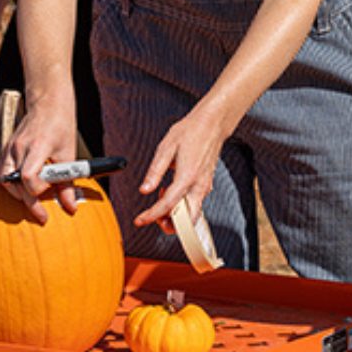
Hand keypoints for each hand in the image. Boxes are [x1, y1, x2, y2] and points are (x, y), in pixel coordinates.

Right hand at [0, 96, 77, 224]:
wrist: (48, 102)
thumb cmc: (61, 124)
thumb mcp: (69, 153)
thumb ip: (67, 182)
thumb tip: (70, 208)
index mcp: (37, 146)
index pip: (28, 176)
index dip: (38, 190)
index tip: (50, 192)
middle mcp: (18, 146)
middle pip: (15, 183)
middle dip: (28, 202)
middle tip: (42, 216)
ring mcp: (10, 147)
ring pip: (5, 180)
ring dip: (18, 193)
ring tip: (34, 199)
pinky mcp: (6, 148)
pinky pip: (3, 172)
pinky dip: (12, 184)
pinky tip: (25, 187)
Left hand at [133, 105, 228, 227]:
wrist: (211, 125)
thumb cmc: (190, 132)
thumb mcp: (166, 148)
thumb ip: (155, 171)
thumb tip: (144, 190)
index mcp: (187, 176)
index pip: (169, 204)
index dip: (152, 215)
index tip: (140, 220)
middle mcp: (199, 185)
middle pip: (187, 219)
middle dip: (170, 225)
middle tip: (153, 219)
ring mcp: (205, 186)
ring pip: (193, 214)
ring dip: (176, 216)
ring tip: (160, 201)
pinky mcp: (205, 185)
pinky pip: (195, 203)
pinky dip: (182, 206)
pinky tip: (169, 192)